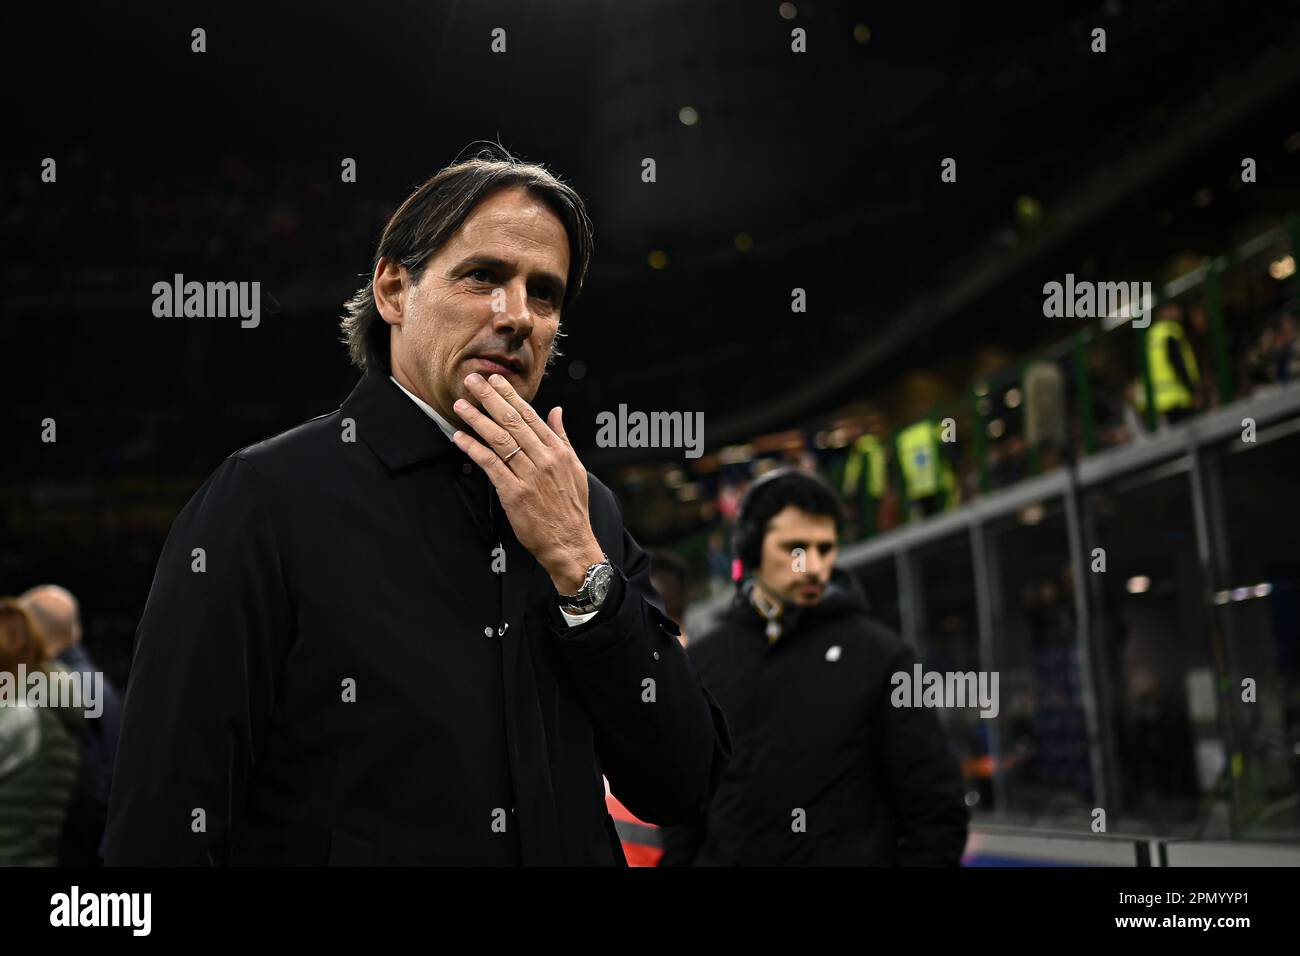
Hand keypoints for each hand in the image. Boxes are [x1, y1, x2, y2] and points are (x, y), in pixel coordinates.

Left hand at [451, 372, 603, 592]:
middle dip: (490, 398)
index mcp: (558, 451)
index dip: (510, 396)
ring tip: (461, 405)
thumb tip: (556, 412)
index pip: (530, 415)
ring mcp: (529, 476)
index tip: (496, 380)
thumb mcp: (574, 468)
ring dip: (478, 420)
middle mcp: (544, 459)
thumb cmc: (571, 507)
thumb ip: (562, 438)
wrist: (570, 542)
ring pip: (500, 440)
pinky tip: (460, 438)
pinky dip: (474, 449)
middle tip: (472, 380)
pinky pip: (491, 466)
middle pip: (512, 422)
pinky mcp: (514, 494)